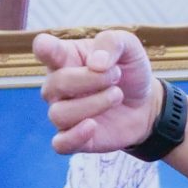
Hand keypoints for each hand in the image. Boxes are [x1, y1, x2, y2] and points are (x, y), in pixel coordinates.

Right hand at [35, 29, 158, 154]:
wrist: (145, 104)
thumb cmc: (129, 71)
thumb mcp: (129, 48)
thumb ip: (112, 43)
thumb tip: (96, 64)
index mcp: (66, 57)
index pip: (44, 49)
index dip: (43, 48)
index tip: (46, 47)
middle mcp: (57, 85)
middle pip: (56, 83)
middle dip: (91, 79)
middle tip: (116, 76)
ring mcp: (64, 112)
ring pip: (59, 114)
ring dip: (94, 104)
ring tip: (117, 95)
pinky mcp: (74, 137)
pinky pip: (60, 143)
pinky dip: (75, 136)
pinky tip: (93, 125)